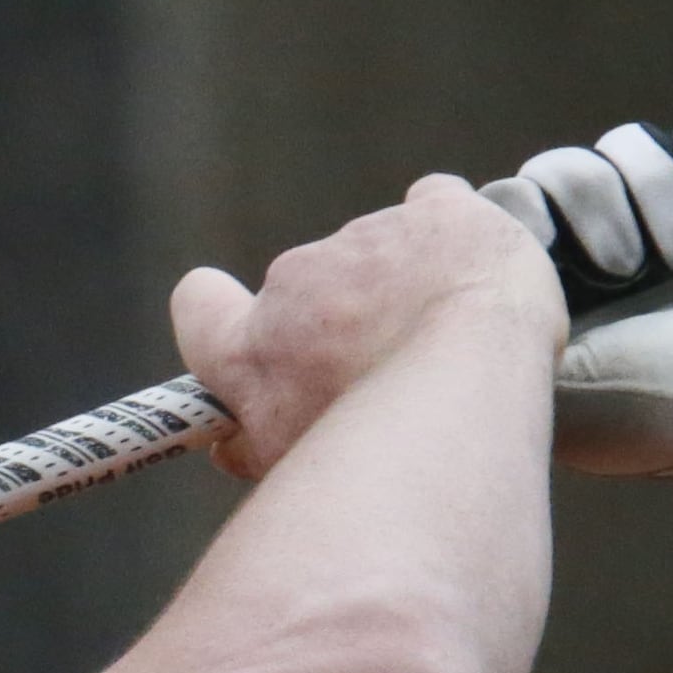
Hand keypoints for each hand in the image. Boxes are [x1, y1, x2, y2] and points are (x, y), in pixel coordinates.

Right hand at [169, 175, 561, 482]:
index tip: (240, 324)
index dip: (217, 312)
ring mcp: (365, 242)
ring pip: (379, 256)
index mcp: (251, 353)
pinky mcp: (433, 216)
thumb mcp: (291, 466)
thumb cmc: (378, 448)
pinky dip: (448, 234)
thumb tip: (229, 447)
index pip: (200, 309)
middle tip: (392, 372)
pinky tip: (472, 269)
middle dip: (344, 320)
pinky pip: (435, 205)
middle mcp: (294, 287)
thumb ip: (255, 444)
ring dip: (402, 288)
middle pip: (309, 293)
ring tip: (454, 347)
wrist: (466, 397)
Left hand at [498, 111, 672, 562]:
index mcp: (552, 293)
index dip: (522, 213)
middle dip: (592, 203)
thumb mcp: (556, 390)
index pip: (507, 210)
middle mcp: (607, 253)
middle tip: (626, 268)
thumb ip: (487, 339)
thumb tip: (436, 288)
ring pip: (630, 146)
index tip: (550, 256)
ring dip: (656, 190)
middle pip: (562, 169)